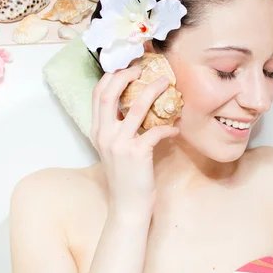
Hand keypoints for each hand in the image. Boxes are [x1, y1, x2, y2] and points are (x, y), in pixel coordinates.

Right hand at [91, 66, 179, 218]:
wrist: (128, 205)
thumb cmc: (126, 175)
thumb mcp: (115, 147)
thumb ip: (120, 126)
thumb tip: (137, 103)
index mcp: (97, 131)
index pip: (97, 95)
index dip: (111, 76)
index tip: (128, 67)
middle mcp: (104, 135)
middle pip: (108, 94)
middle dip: (125, 76)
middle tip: (142, 69)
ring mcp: (119, 144)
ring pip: (136, 107)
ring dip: (153, 91)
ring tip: (166, 83)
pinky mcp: (137, 153)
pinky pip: (156, 131)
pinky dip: (168, 126)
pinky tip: (175, 127)